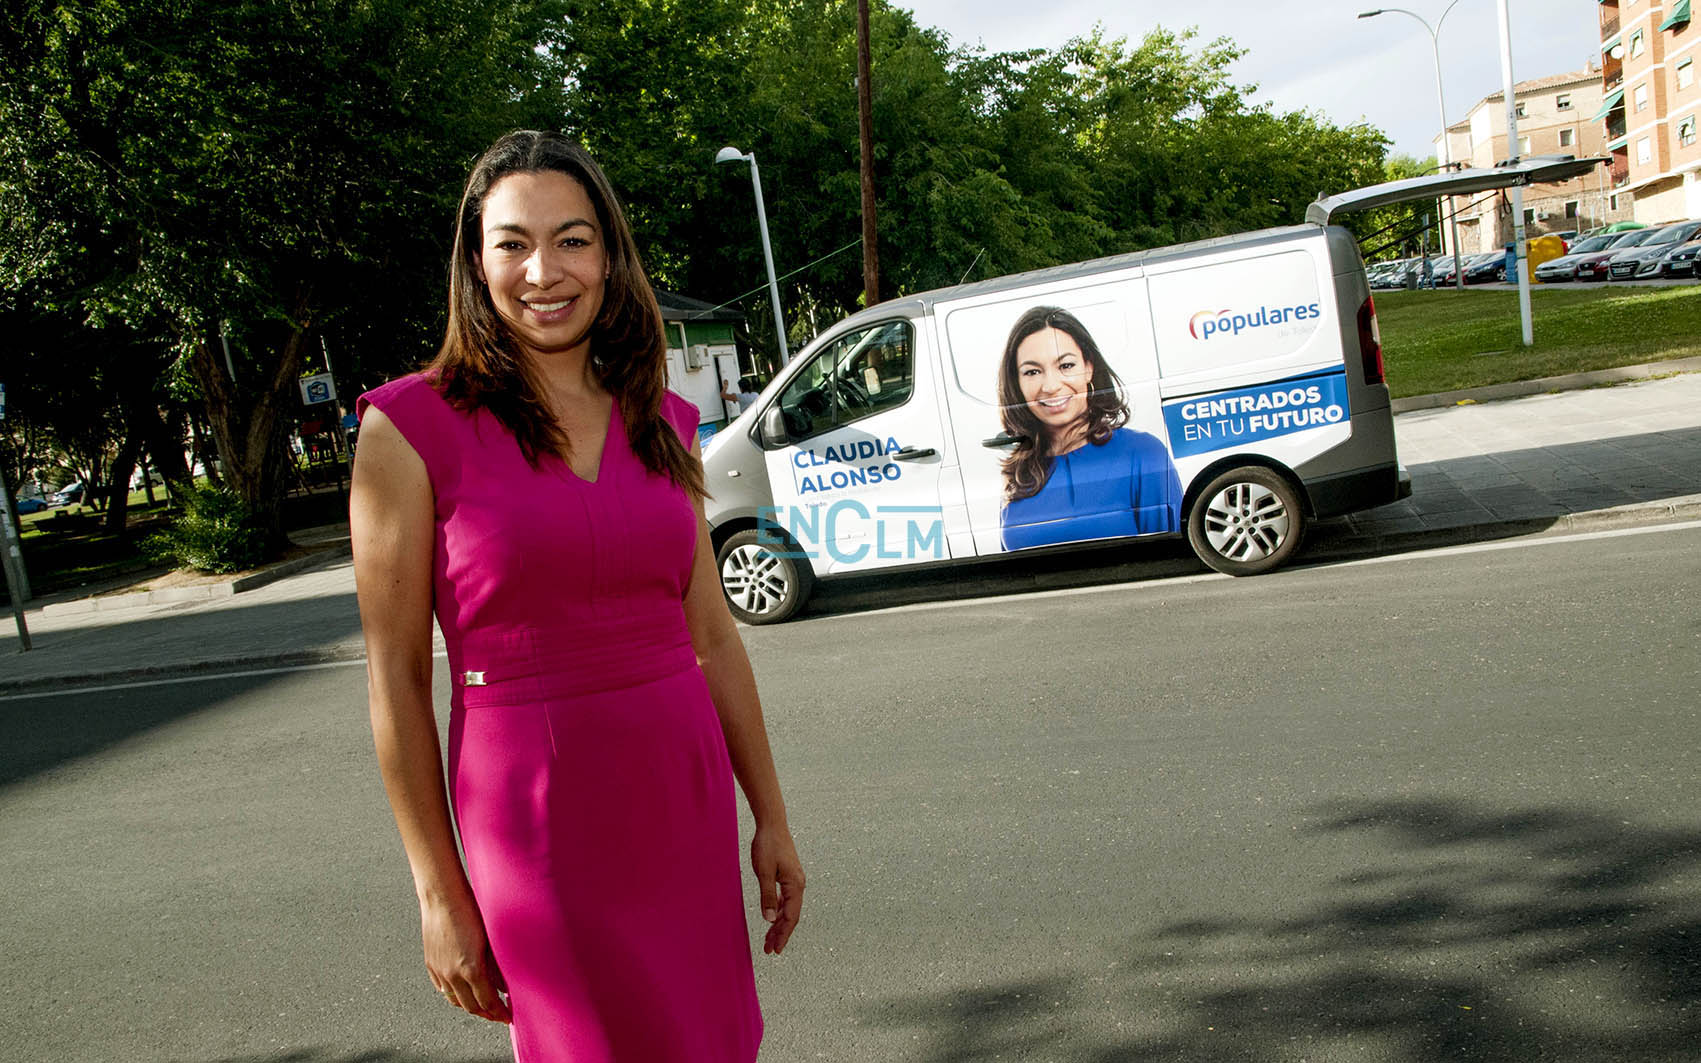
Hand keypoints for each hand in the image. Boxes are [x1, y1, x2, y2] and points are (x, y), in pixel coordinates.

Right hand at [421, 890, 510, 1022]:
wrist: (443, 898)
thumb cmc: (471, 912)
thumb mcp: (490, 940)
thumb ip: (496, 966)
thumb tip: (504, 986)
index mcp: (471, 969)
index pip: (488, 1002)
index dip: (499, 1013)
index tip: (508, 1017)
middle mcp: (453, 975)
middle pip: (471, 1006)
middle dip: (487, 1014)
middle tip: (498, 1016)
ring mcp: (440, 971)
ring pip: (454, 1000)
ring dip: (469, 1006)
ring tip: (481, 1007)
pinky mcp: (431, 964)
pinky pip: (441, 988)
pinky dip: (453, 995)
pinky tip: (460, 992)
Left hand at [751, 823, 803, 954]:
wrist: (772, 824)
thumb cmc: (767, 846)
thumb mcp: (764, 872)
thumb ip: (767, 896)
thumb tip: (769, 920)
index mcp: (795, 885)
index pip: (791, 917)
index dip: (783, 935)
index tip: (775, 950)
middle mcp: (798, 884)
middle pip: (791, 916)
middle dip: (780, 934)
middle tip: (769, 950)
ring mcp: (794, 880)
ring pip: (788, 908)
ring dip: (779, 924)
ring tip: (769, 939)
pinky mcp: (788, 875)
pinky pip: (785, 899)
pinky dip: (778, 911)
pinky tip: (772, 917)